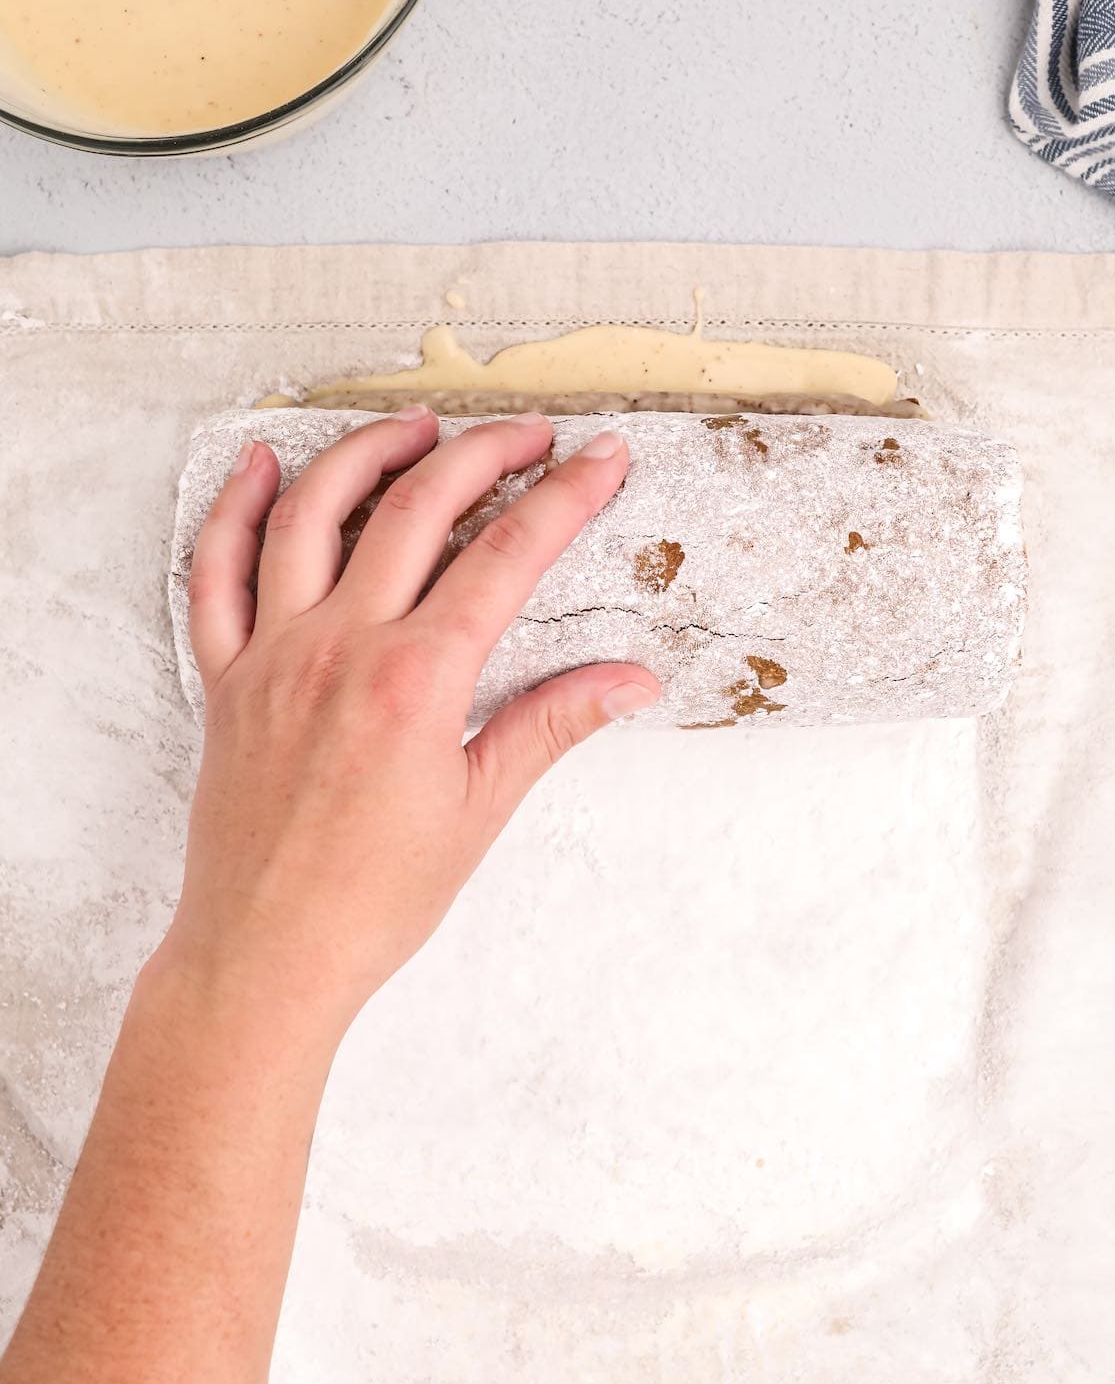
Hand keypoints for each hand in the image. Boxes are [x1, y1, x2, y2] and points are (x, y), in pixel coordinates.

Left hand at [162, 410, 658, 1029]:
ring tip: (418, 428)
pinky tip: (259, 466)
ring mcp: (273, 656)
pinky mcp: (227, 678)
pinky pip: (216, 572)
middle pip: (415, 509)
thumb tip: (631, 680)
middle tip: (529, 435)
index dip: (564, 498)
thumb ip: (552, 724)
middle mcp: (339, 648)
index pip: (505, 558)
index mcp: (414, 681)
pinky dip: (234, 509)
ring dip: (368, 454)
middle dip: (481, 454)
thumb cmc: (373, 899)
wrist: (266, 955)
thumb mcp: (481, 810)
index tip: (599, 460)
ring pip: (311, 514)